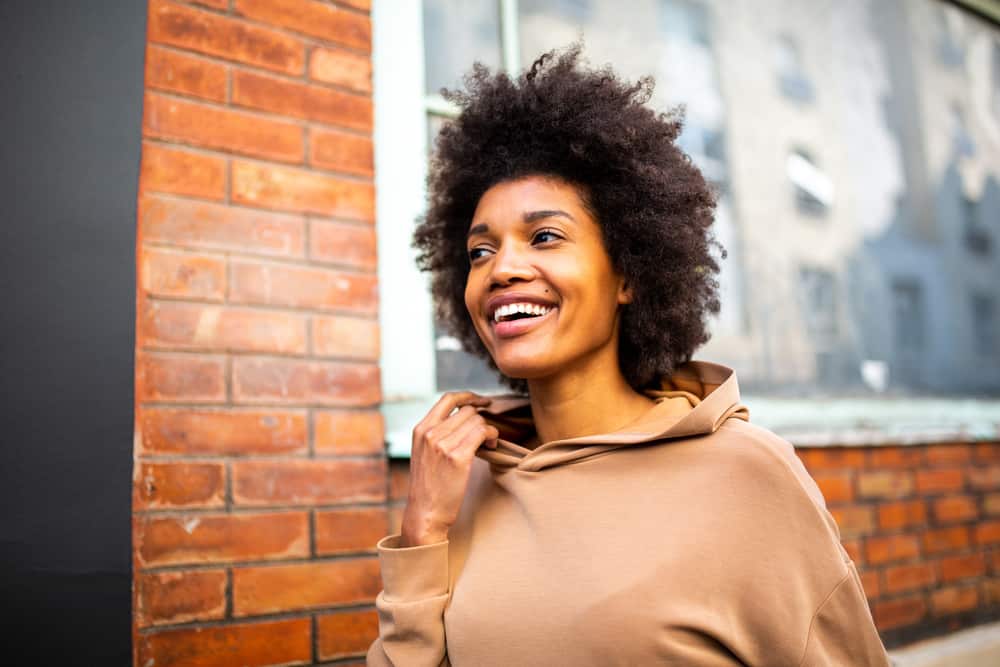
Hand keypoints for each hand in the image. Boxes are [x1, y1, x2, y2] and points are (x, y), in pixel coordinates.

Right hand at [400, 391, 499, 546]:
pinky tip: (492, 444)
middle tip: (487, 434)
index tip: (482, 401)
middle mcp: (430, 433)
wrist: (425, 513)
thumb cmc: (429, 487)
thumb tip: (465, 418)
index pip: (447, 399)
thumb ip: (437, 434)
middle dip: (482, 419)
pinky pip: (482, 432)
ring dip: (488, 429)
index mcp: (420, 429)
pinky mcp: (457, 457)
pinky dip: (492, 435)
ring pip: (476, 420)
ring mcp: (442, 444)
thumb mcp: (424, 453)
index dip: (468, 396)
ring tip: (489, 442)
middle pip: (467, 410)